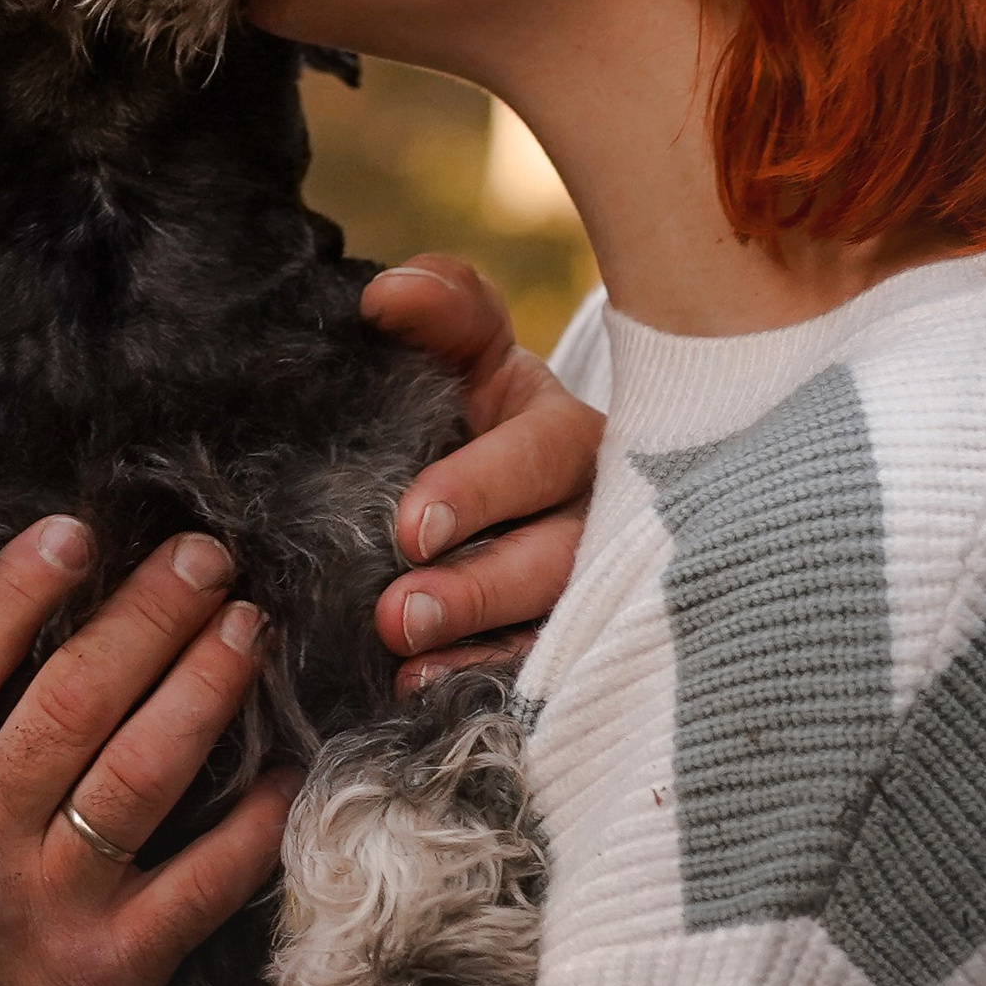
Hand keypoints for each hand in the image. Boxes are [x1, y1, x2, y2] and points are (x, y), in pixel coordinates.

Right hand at [0, 520, 295, 985]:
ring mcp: (52, 902)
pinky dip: (249, 823)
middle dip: (145, 614)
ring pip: (138, 771)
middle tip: (205, 555)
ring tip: (249, 625)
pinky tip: (285, 769)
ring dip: (203, 688)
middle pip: (71, 699)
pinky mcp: (115, 967)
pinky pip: (198, 882)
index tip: (71, 532)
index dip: (14, 592)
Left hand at [362, 256, 601, 697]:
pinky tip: (423, 691)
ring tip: (404, 653)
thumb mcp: (465, 350)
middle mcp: (598, 510)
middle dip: (479, 584)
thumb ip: (439, 309)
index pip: (543, 452)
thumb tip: (387, 294)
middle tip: (397, 611)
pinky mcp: (575, 640)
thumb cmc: (477, 406)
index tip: (410, 526)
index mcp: (567, 431)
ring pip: (557, 618)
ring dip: (481, 639)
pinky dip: (485, 680)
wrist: (497, 476)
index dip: (484, 487)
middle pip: (560, 552)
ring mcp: (593, 583)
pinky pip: (544, 669)